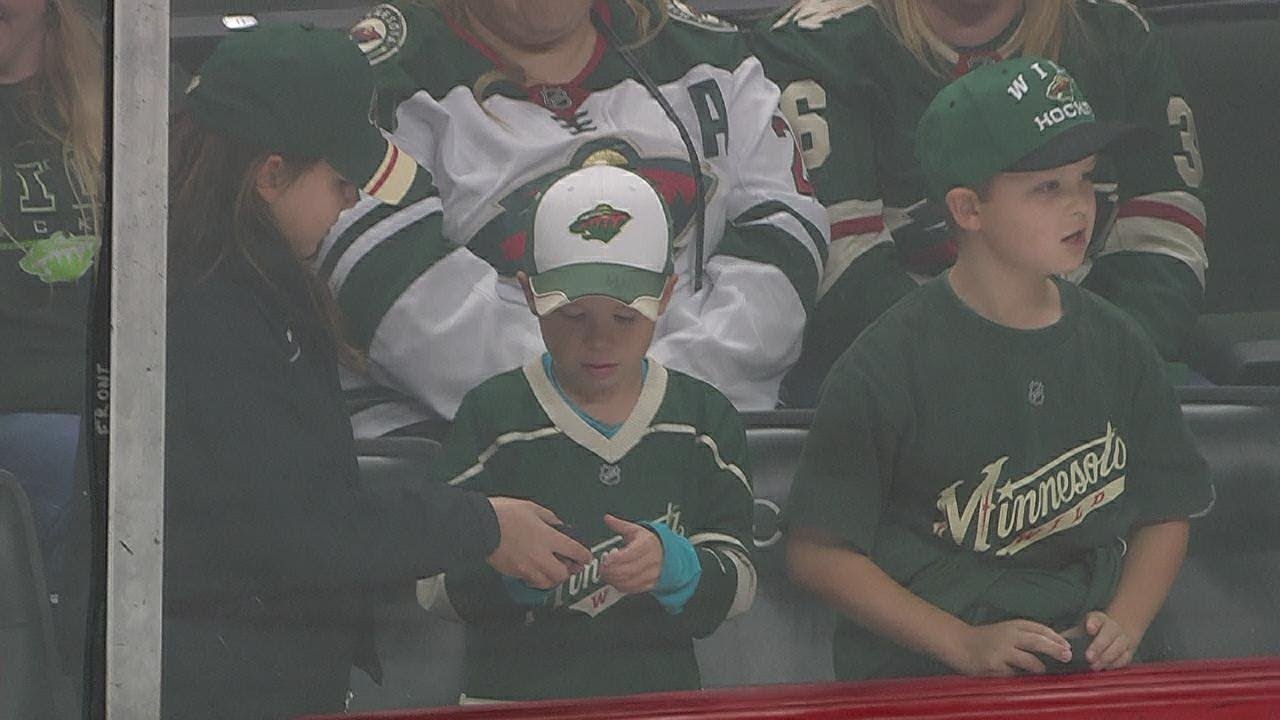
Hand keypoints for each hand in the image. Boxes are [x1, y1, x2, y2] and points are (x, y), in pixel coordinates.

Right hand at [486, 498, 592, 588]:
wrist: (481, 525)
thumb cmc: (504, 513)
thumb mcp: (532, 508)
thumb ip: (550, 518)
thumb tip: (558, 526)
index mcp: (548, 537)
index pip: (575, 551)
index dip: (584, 556)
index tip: (586, 557)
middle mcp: (540, 556)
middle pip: (563, 574)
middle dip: (568, 570)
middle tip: (568, 564)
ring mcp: (527, 567)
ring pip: (548, 583)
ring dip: (553, 577)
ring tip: (551, 568)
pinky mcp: (515, 573)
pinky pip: (532, 582)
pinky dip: (538, 580)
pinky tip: (535, 570)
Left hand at [599, 514, 662, 593]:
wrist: (666, 553)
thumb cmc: (649, 542)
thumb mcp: (636, 530)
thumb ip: (620, 525)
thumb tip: (608, 519)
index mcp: (648, 544)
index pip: (630, 554)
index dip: (616, 558)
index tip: (606, 558)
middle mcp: (652, 560)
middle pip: (628, 570)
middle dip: (611, 571)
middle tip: (602, 567)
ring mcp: (652, 573)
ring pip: (629, 581)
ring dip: (613, 579)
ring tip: (606, 573)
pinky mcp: (650, 584)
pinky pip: (632, 589)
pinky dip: (620, 586)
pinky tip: (615, 579)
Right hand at [950, 620, 1071, 676]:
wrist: (958, 643)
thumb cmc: (985, 638)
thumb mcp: (1005, 630)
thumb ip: (1024, 636)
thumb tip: (1052, 647)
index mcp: (1013, 625)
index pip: (1040, 628)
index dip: (1055, 637)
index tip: (1068, 645)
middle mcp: (1008, 635)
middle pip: (1038, 642)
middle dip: (1055, 649)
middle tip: (1067, 656)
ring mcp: (1001, 650)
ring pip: (1029, 661)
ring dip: (1040, 667)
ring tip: (1043, 670)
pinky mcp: (994, 665)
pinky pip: (1014, 674)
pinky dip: (1020, 676)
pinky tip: (1021, 677)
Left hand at [1073, 611, 1136, 670]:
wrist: (1117, 631)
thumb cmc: (1092, 631)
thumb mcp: (1081, 628)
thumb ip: (1068, 634)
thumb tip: (1050, 642)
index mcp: (1099, 619)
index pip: (1096, 619)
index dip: (1093, 623)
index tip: (1090, 629)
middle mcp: (1113, 627)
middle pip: (1108, 635)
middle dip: (1098, 646)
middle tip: (1088, 657)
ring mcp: (1123, 639)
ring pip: (1118, 648)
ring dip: (1106, 657)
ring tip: (1094, 666)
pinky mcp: (1129, 651)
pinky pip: (1124, 658)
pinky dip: (1115, 664)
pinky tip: (1106, 668)